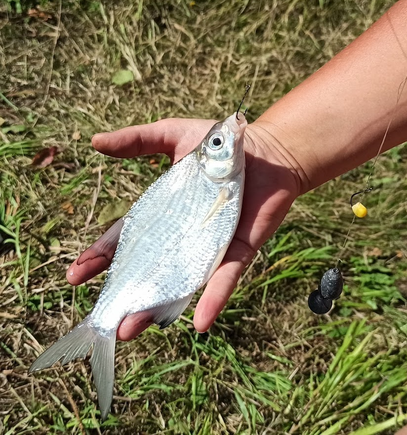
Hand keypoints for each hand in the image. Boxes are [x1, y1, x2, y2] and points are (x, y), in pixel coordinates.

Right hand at [66, 118, 302, 339]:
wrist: (269, 149)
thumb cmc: (220, 143)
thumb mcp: (173, 136)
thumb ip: (137, 141)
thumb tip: (94, 142)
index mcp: (164, 214)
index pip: (126, 241)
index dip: (102, 258)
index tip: (76, 275)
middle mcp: (184, 237)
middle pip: (149, 271)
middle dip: (125, 295)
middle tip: (105, 319)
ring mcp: (211, 246)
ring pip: (182, 283)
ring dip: (158, 308)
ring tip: (131, 330)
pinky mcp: (239, 249)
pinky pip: (225, 278)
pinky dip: (213, 299)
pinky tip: (200, 324)